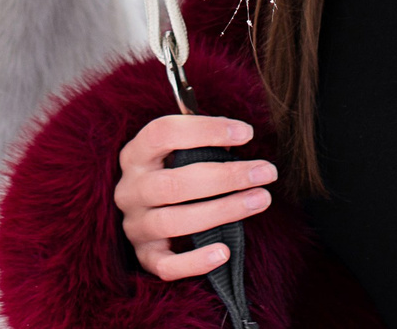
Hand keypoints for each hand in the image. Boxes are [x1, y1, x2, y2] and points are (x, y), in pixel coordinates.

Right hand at [113, 113, 278, 280]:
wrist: (147, 215)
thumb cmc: (173, 175)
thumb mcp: (178, 153)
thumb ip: (203, 143)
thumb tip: (238, 135)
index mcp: (136, 155)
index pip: (163, 133)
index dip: (205, 130)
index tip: (247, 133)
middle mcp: (129, 189)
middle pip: (173, 183)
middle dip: (226, 176)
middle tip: (266, 172)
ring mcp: (135, 225)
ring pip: (174, 222)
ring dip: (223, 210)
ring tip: (261, 200)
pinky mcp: (145, 256)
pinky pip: (166, 265)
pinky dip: (195, 261)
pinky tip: (224, 251)